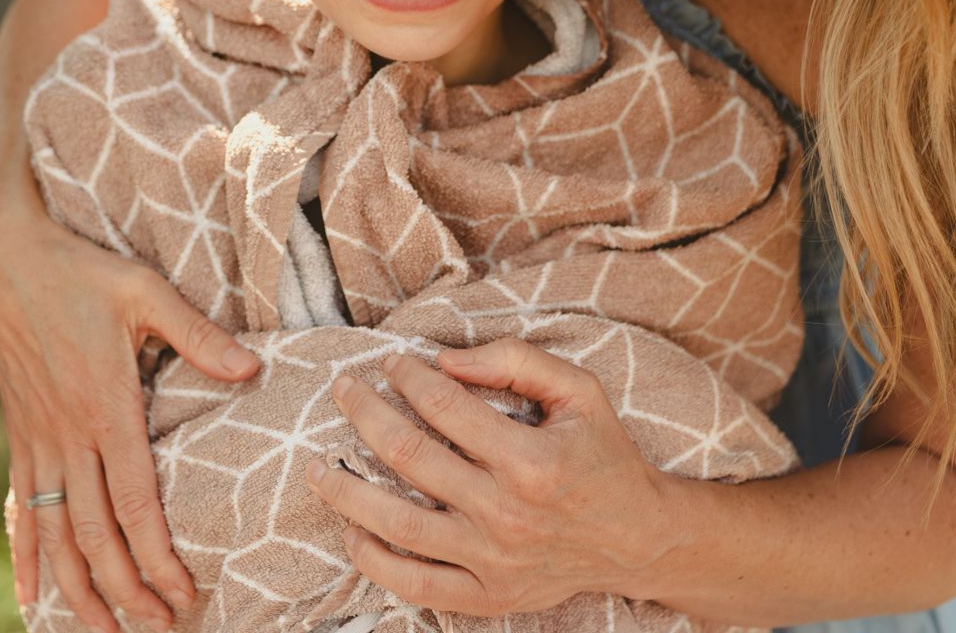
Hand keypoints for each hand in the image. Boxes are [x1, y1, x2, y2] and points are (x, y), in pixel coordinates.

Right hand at [0, 178, 261, 632]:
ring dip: (78, 587)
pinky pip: (20, 507)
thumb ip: (197, 334)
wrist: (4, 255)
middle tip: (159, 626)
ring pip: (55, 532)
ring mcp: (39, 438)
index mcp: (106, 405)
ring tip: (104, 632)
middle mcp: (68, 433)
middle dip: (125, 588)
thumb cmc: (81, 269)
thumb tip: (250, 370)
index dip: (157, 554)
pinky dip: (25, 555)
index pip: (134, 501)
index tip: (183, 592)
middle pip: (94, 532)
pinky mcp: (20, 433)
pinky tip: (30, 596)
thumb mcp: (144, 290)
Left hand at [306, 342, 678, 617]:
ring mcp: (493, 561)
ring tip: (316, 465)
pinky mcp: (488, 596)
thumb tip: (446, 359)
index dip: (408, 377)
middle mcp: (507, 513)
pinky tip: (351, 532)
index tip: (391, 363)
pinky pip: (414, 584)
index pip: (444, 406)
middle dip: (365, 414)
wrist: (639, 539)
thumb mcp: (579, 391)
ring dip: (347, 491)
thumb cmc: (604, 455)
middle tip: (343, 390)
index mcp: (531, 460)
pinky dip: (373, 561)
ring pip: (397, 524)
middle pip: (409, 457)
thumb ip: (516, 361)